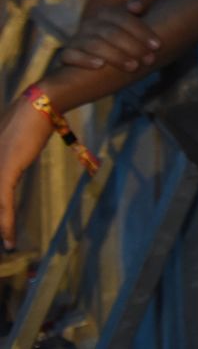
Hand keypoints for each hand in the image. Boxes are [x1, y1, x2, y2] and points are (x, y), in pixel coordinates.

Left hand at [0, 94, 55, 249]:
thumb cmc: (29, 120)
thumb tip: (11, 168)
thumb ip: (8, 159)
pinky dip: (6, 224)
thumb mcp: (12, 144)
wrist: (39, 105)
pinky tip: (8, 241)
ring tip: (4, 246)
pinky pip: (3, 204)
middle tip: (2, 245)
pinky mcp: (4, 172)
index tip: (1, 234)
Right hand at [58, 0, 160, 72]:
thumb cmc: (122, 36)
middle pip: (112, 33)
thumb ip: (138, 6)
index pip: (124, 19)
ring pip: (95, 45)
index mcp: (107, 13)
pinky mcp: (68, 54)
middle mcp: (91, 24)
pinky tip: (100, 65)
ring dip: (115, 56)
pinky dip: (84, 59)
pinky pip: (71, 55)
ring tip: (133, 66)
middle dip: (133, 47)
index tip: (157, 46)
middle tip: (149, 60)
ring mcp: (78, 38)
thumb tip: (136, 6)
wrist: (93, 50)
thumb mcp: (133, 21)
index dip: (142, 31)